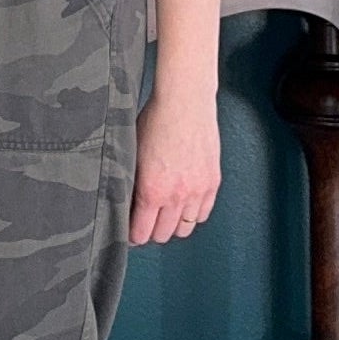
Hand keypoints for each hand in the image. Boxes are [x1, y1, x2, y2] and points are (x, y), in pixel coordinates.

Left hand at [130, 86, 220, 243]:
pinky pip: (202, 214)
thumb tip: (126, 203)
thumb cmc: (155, 121)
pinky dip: (192, 214)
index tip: (130, 232)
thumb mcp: (133, 154)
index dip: (133, 236)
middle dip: (151, 232)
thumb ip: (131, 183)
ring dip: (173, 225)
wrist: (185, 103)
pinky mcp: (212, 183)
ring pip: (185, 228)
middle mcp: (176, 196)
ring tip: (165, 215)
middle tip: (146, 223)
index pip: (141, 233)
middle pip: (163, 235)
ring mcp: (197, 191)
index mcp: (152, 191)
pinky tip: (183, 206)